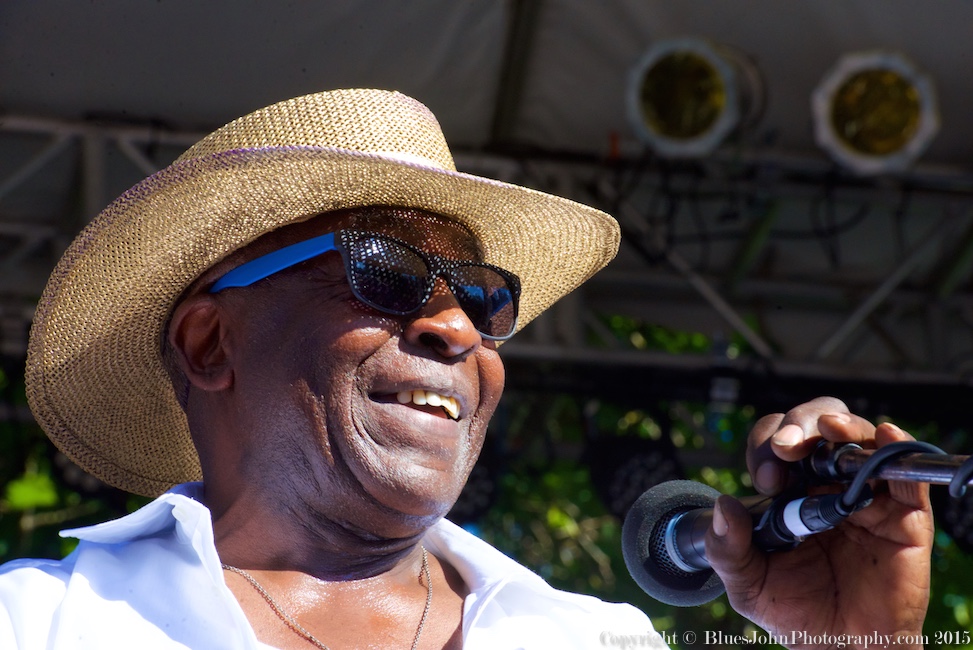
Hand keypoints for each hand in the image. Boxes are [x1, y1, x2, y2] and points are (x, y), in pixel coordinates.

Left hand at [705, 397, 932, 648]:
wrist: (838, 648)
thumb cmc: (793, 612)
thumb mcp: (746, 583)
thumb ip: (727, 548)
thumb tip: (723, 505)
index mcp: (788, 490)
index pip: (777, 445)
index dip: (767, 446)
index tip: (766, 477)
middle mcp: (826, 485)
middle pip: (818, 429)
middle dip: (801, 424)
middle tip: (788, 447)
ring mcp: (865, 498)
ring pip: (860, 443)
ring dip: (845, 427)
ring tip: (830, 428)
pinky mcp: (903, 519)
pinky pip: (905, 478)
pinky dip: (897, 451)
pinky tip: (885, 435)